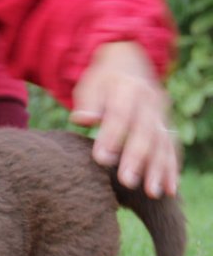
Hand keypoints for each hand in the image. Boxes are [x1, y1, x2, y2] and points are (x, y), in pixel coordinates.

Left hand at [70, 42, 178, 197]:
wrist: (128, 63)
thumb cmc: (101, 82)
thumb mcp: (90, 86)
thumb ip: (88, 104)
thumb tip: (83, 119)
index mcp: (126, 90)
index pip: (119, 115)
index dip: (111, 137)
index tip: (101, 159)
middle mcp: (148, 102)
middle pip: (143, 132)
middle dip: (136, 158)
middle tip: (127, 181)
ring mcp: (160, 115)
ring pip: (162, 143)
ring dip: (159, 169)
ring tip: (153, 192)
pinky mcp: (165, 126)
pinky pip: (172, 148)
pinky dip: (172, 168)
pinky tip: (171, 188)